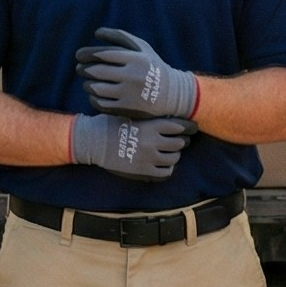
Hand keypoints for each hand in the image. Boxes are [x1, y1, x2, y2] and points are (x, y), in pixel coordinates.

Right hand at [71, 113, 192, 180]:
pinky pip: (165, 172)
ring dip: (174, 155)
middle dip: (181, 141)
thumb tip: (168, 119)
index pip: (179, 126)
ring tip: (170, 153)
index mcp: (151, 125)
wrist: (94, 141)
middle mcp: (154, 141)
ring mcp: (150, 157)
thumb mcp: (132, 114)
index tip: (191, 128)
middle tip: (180, 141)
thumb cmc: (110, 124)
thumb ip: (150, 119)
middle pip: (179, 143)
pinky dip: (167, 168)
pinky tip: (163, 164)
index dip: (187, 127)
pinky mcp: (144, 171)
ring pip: (174, 158)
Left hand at [76, 28, 197, 121]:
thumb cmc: (150, 65)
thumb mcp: (141, 47)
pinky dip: (93, 98)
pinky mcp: (127, 108)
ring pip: (96, 89)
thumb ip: (120, 36)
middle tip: (80, 69)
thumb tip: (97, 33)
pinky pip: (101, 104)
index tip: (79, 56)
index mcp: (135, 58)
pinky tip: (94, 95)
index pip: (102, 54)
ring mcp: (129, 94)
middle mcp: (132, 76)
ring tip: (87, 82)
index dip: (86, 54)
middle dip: (83, 69)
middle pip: (96, 71)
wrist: (170, 93)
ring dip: (87, 84)